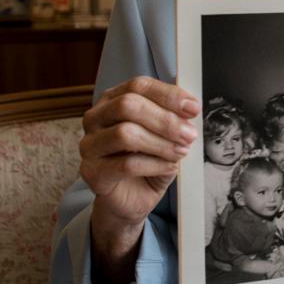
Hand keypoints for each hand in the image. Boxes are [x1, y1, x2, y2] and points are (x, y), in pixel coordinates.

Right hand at [80, 76, 198, 231]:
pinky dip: (154, 164)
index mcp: (113, 100)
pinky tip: (169, 166)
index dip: (168, 95)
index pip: (138, 86)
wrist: (131, 198)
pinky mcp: (91, 171)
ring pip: (125, 134)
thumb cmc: (147, 160)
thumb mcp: (165, 134)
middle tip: (189, 134)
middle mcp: (96, 118)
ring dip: (161, 143)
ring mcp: (90, 144)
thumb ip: (173, 117)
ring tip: (181, 151)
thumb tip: (189, 108)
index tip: (193, 109)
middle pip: (128, 105)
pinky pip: (126, 164)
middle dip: (165, 120)